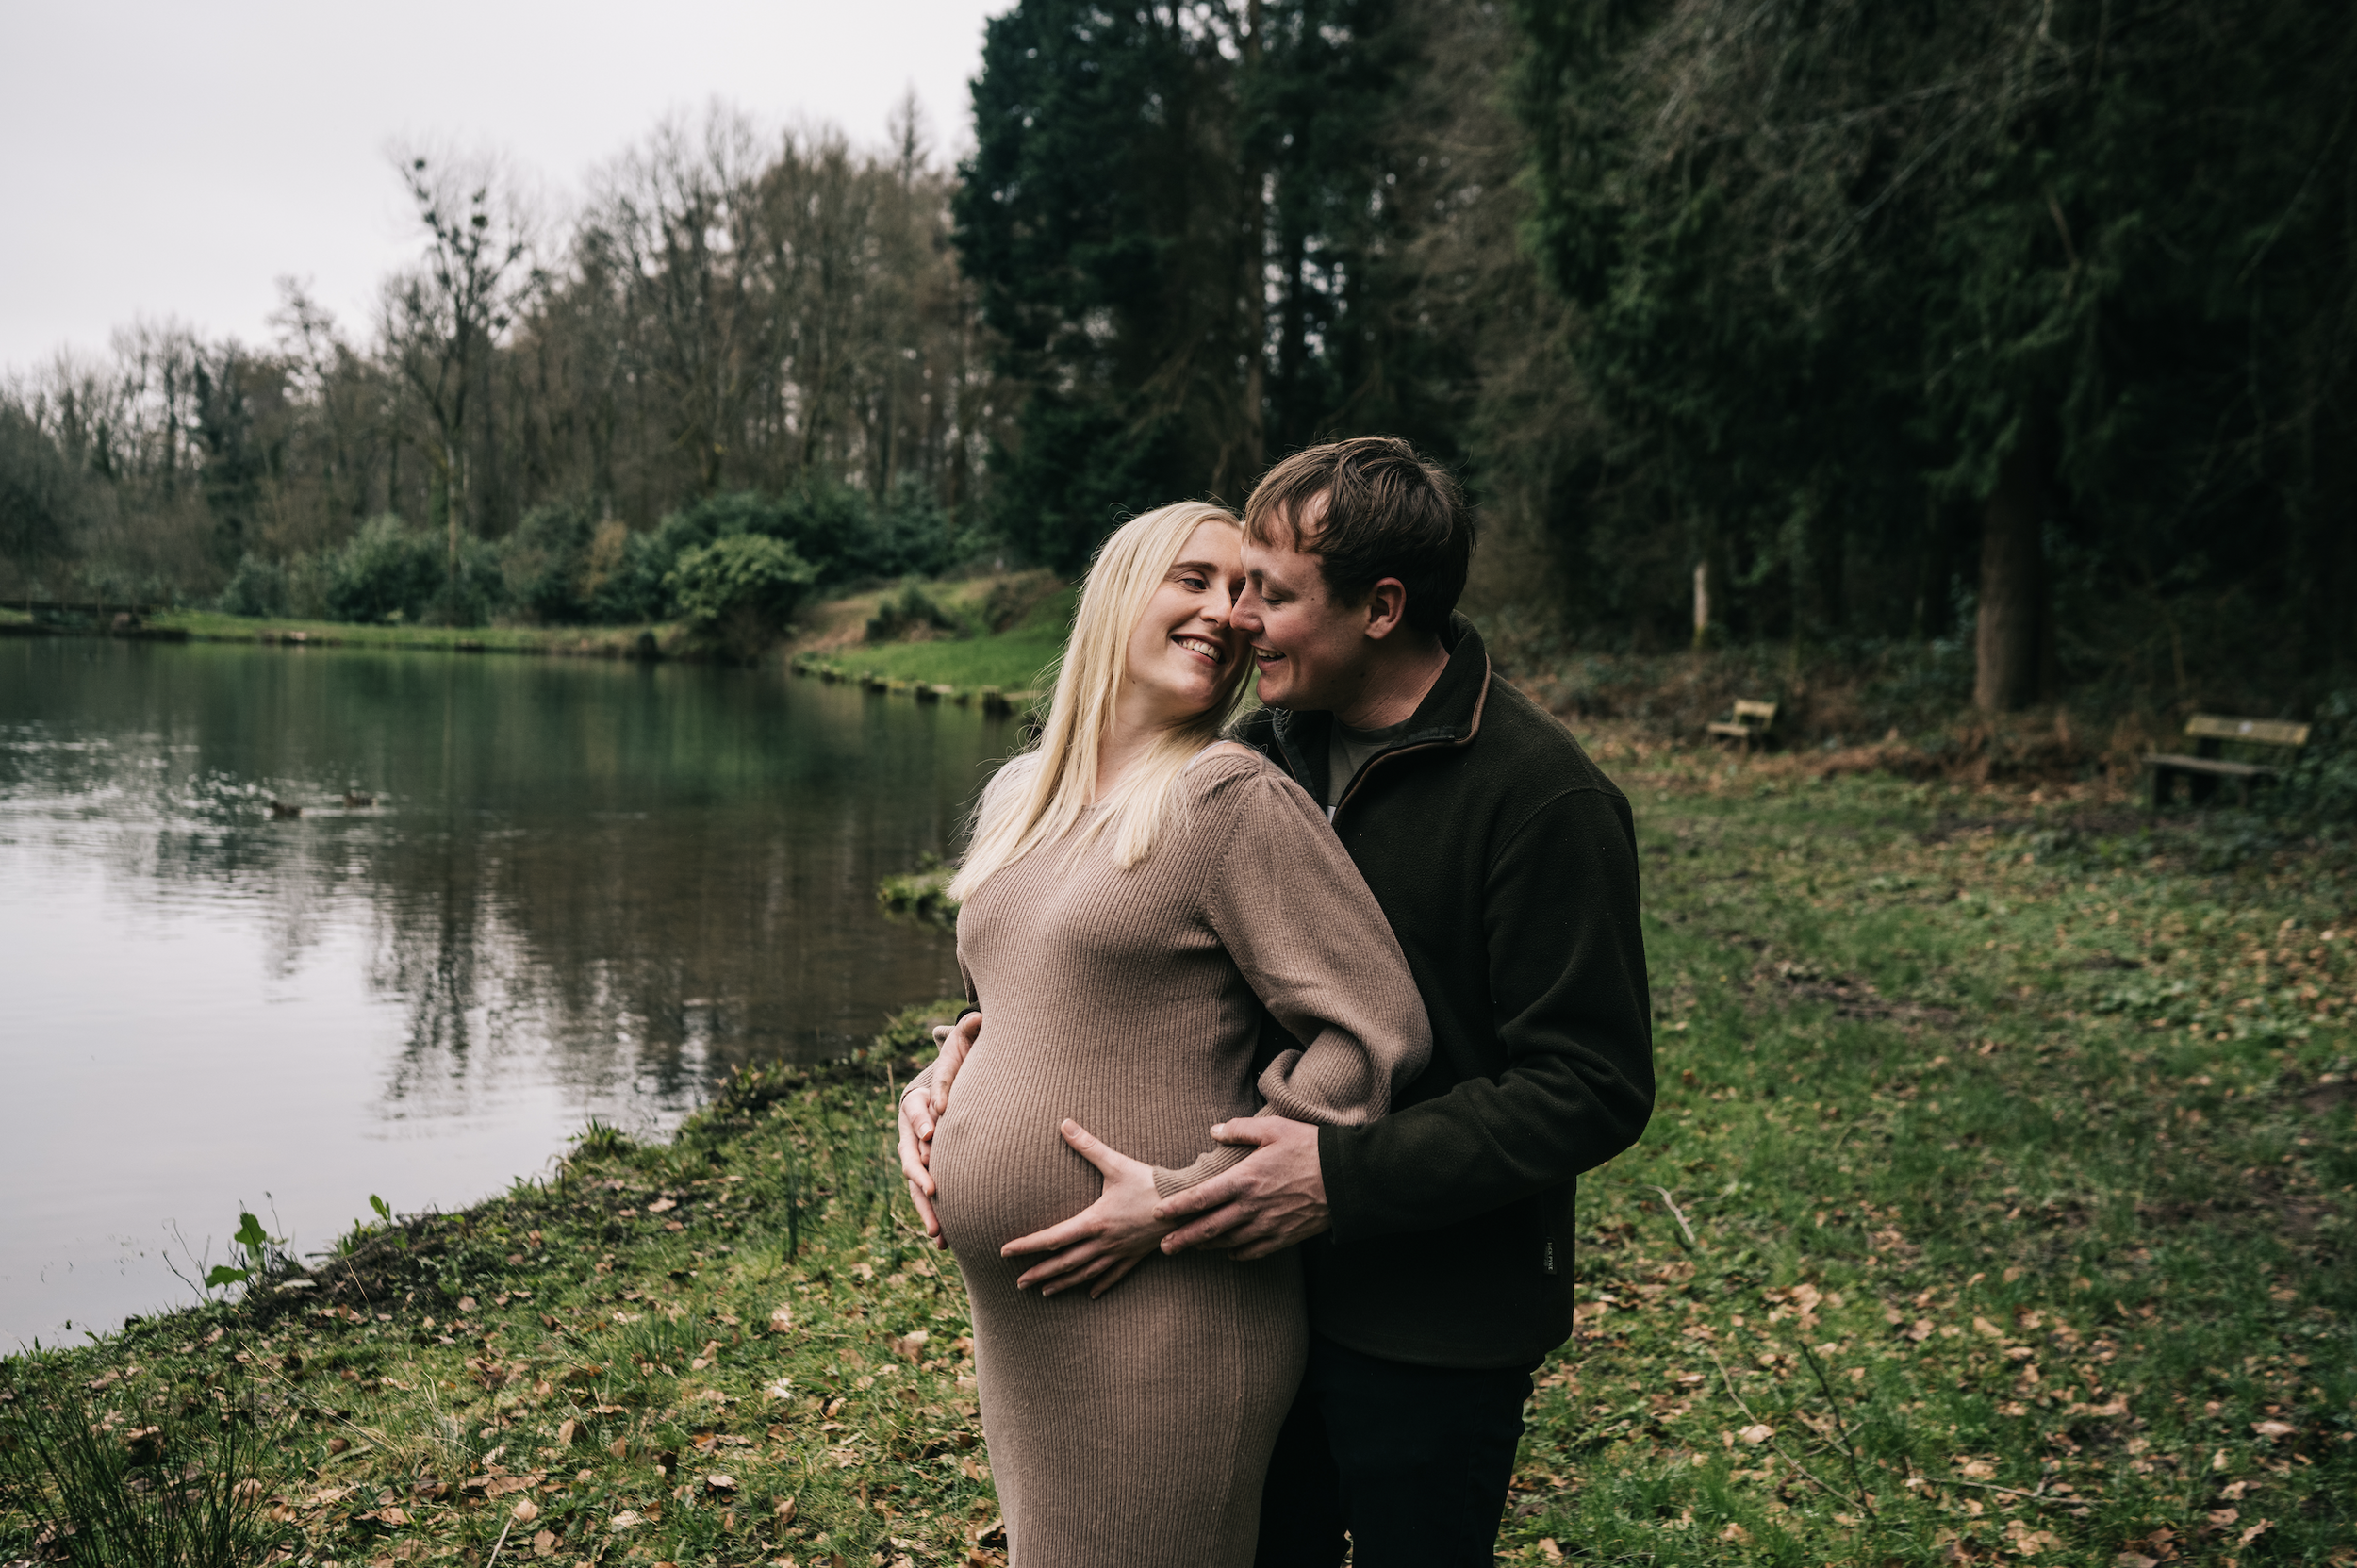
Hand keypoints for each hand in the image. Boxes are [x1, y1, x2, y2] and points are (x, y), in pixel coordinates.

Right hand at [897, 1011, 982, 1245]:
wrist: (952, 1092)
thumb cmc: (958, 1071)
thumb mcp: (961, 1048)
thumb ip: (967, 1032)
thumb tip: (977, 1015)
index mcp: (915, 1101)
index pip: (915, 1110)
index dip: (922, 1120)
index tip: (932, 1133)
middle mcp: (911, 1132)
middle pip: (909, 1153)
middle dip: (919, 1172)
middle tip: (932, 1186)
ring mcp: (917, 1156)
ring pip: (916, 1183)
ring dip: (925, 1207)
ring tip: (937, 1231)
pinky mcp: (930, 1174)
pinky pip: (928, 1198)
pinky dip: (935, 1217)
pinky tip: (946, 1242)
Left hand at [999, 1120, 1172, 1297]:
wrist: (1186, 1204)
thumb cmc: (1150, 1182)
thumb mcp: (1116, 1163)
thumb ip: (1088, 1145)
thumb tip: (1064, 1124)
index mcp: (1095, 1221)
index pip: (1053, 1238)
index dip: (1027, 1246)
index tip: (1005, 1252)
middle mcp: (1104, 1242)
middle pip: (1065, 1263)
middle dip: (1040, 1274)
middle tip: (1018, 1283)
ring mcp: (1120, 1251)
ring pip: (1085, 1273)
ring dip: (1063, 1283)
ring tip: (1044, 1292)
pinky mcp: (1135, 1255)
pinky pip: (1114, 1275)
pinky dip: (1100, 1284)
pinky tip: (1091, 1294)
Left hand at [1152, 1116, 1327, 1260]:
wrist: (1347, 1178)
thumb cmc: (1310, 1147)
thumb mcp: (1274, 1128)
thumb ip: (1240, 1129)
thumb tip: (1214, 1130)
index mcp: (1245, 1179)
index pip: (1201, 1197)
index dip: (1177, 1207)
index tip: (1159, 1213)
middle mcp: (1251, 1207)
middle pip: (1208, 1228)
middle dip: (1182, 1239)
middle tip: (1163, 1247)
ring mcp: (1268, 1225)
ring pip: (1228, 1242)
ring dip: (1206, 1247)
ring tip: (1190, 1248)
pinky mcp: (1284, 1237)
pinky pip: (1253, 1251)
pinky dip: (1237, 1254)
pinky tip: (1229, 1252)